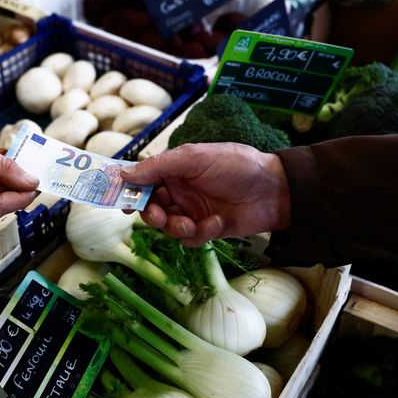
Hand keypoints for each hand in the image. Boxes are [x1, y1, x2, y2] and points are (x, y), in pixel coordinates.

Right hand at [121, 143, 290, 245]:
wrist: (275, 190)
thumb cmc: (237, 165)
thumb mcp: (195, 158)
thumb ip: (159, 166)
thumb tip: (125, 174)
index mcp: (175, 170)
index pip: (144, 182)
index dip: (131, 193)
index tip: (122, 203)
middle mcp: (180, 191)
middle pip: (151, 208)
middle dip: (152, 215)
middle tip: (159, 217)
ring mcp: (193, 211)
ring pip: (168, 227)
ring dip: (176, 227)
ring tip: (190, 224)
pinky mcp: (207, 230)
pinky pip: (190, 239)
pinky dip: (200, 233)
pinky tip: (217, 222)